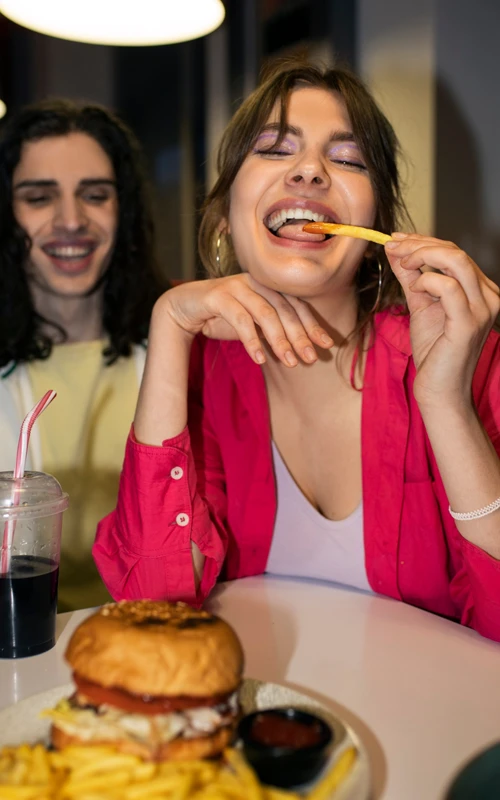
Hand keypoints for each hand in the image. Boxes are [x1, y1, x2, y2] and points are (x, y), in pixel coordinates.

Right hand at [159, 274, 333, 366]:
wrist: (184, 308)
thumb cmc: (222, 316)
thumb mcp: (253, 324)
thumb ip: (274, 331)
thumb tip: (303, 350)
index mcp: (268, 286)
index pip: (296, 305)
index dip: (313, 325)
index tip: (327, 345)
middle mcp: (256, 282)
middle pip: (284, 310)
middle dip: (300, 336)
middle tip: (311, 359)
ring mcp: (236, 286)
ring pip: (265, 314)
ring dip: (280, 340)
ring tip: (290, 363)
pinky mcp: (218, 295)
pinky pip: (240, 320)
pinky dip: (252, 341)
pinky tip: (261, 359)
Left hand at [385, 233, 499, 407]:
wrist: (440, 391)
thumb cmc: (434, 353)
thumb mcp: (420, 306)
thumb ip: (410, 277)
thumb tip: (393, 250)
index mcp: (481, 290)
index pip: (455, 252)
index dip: (423, 241)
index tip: (395, 239)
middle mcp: (488, 296)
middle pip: (455, 251)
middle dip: (418, 244)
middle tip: (392, 247)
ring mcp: (482, 309)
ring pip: (455, 261)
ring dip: (421, 255)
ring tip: (400, 262)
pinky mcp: (468, 323)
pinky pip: (447, 287)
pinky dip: (426, 280)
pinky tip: (414, 287)